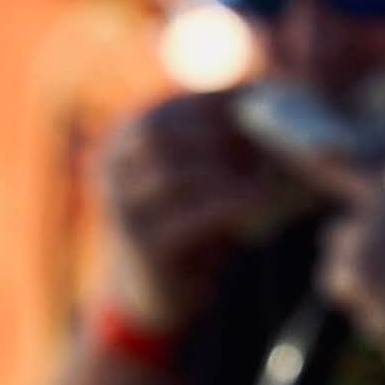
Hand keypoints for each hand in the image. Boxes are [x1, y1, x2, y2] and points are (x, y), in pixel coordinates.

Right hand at [90, 90, 298, 333]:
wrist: (152, 290)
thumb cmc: (184, 223)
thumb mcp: (192, 176)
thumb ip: (213, 141)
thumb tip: (271, 93)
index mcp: (120, 142)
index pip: (165, 109)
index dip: (213, 104)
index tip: (264, 108)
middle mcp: (110, 169)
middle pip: (160, 133)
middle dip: (218, 133)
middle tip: (271, 139)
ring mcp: (120, 207)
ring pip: (173, 171)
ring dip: (229, 168)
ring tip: (273, 170)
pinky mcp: (142, 244)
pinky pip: (189, 215)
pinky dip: (229, 204)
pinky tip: (261, 203)